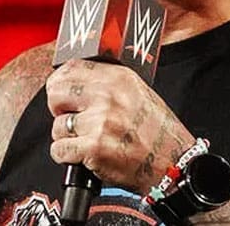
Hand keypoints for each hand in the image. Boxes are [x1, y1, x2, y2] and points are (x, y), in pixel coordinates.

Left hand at [46, 59, 194, 194]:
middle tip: (71, 118)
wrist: (173, 163)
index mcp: (119, 78)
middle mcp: (108, 96)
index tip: (61, 92)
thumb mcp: (138, 92)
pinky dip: (67, 156)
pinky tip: (84, 155)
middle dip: (58, 108)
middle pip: (56, 92)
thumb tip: (74, 81)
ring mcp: (100, 122)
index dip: (60, 82)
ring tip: (89, 140)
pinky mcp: (94, 148)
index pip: (72, 67)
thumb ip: (108, 83)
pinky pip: (59, 149)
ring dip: (67, 137)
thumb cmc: (158, 133)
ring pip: (57, 125)